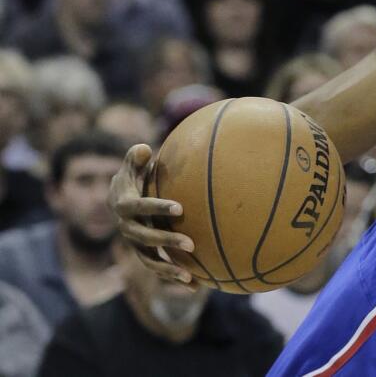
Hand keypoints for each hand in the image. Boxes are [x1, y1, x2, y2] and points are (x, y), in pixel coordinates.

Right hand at [108, 144, 196, 286]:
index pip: (140, 207)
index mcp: (124, 205)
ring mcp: (135, 244)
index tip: (180, 208)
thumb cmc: (134, 178)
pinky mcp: (144, 254)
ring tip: (190, 276)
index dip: (158, 207)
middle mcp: (126, 228)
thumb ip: (136, 157)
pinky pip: (158, 268)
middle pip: (146, 237)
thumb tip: (144, 148)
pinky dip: (174, 278)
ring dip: (169, 268)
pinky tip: (197, 285)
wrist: (119, 201)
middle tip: (192, 244)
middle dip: (167, 241)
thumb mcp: (132, 166)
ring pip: (150, 259)